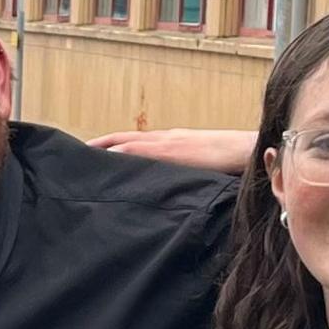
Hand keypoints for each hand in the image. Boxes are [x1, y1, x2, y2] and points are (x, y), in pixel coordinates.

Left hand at [88, 126, 258, 174]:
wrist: (252, 150)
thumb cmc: (233, 163)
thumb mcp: (203, 169)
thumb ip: (185, 176)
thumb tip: (173, 191)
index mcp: (173, 142)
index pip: (136, 142)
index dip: (113, 146)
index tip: (93, 154)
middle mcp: (167, 138)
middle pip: (125, 138)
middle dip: (100, 145)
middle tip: (76, 154)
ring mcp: (170, 141)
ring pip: (128, 142)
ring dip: (104, 147)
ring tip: (82, 157)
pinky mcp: (174, 149)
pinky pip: (142, 149)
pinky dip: (121, 152)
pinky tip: (106, 158)